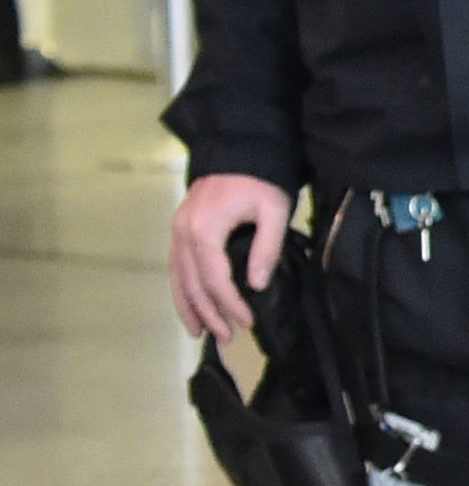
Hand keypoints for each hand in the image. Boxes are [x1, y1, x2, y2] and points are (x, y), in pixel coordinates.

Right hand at [170, 174, 296, 339]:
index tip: (247, 323)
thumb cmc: (261, 179)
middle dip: (208, 314)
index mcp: (204, 230)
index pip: (215, 279)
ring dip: (188, 306)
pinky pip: (176, 265)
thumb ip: (266, 248)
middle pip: (192, 283)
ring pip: (177, 277)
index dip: (230, 304)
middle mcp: (182, 232)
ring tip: (200, 333)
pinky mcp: (180, 227)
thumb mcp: (274, 210)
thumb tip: (255, 285)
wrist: (240, 147)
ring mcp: (177, 229)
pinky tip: (190, 304)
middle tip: (227, 338)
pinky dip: (182, 288)